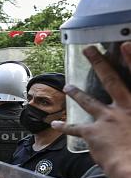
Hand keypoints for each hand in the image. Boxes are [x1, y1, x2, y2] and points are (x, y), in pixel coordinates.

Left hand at [52, 42, 130, 177]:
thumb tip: (129, 116)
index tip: (125, 44)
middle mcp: (125, 108)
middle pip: (111, 80)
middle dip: (99, 63)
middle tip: (89, 50)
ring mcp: (107, 119)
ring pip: (88, 101)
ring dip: (76, 92)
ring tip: (67, 86)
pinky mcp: (93, 133)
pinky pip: (75, 128)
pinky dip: (64, 127)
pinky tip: (54, 125)